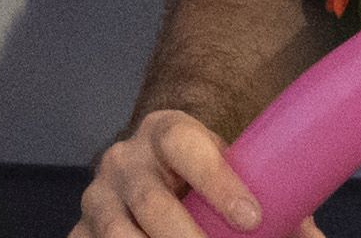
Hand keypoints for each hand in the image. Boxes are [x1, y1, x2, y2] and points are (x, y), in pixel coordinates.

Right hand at [78, 108, 269, 233]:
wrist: (154, 171)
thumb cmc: (206, 181)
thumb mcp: (235, 176)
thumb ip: (278, 206)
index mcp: (165, 132)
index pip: (186, 148)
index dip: (219, 184)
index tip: (253, 219)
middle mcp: (124, 159)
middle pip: (151, 204)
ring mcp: (97, 196)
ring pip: (118, 233)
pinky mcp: (82, 229)